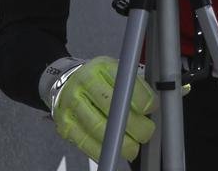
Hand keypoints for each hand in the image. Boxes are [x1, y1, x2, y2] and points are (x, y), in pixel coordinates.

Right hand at [40, 56, 155, 162]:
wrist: (69, 83)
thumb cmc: (99, 80)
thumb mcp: (118, 72)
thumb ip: (136, 85)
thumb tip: (152, 105)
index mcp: (101, 67)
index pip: (123, 82)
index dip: (141, 98)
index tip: (151, 108)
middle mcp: (84, 83)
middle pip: (111, 106)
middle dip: (134, 124)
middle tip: (146, 132)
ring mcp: (72, 104)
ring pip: (98, 127)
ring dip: (119, 142)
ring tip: (133, 148)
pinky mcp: (64, 124)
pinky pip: (84, 141)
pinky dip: (102, 150)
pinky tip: (113, 150)